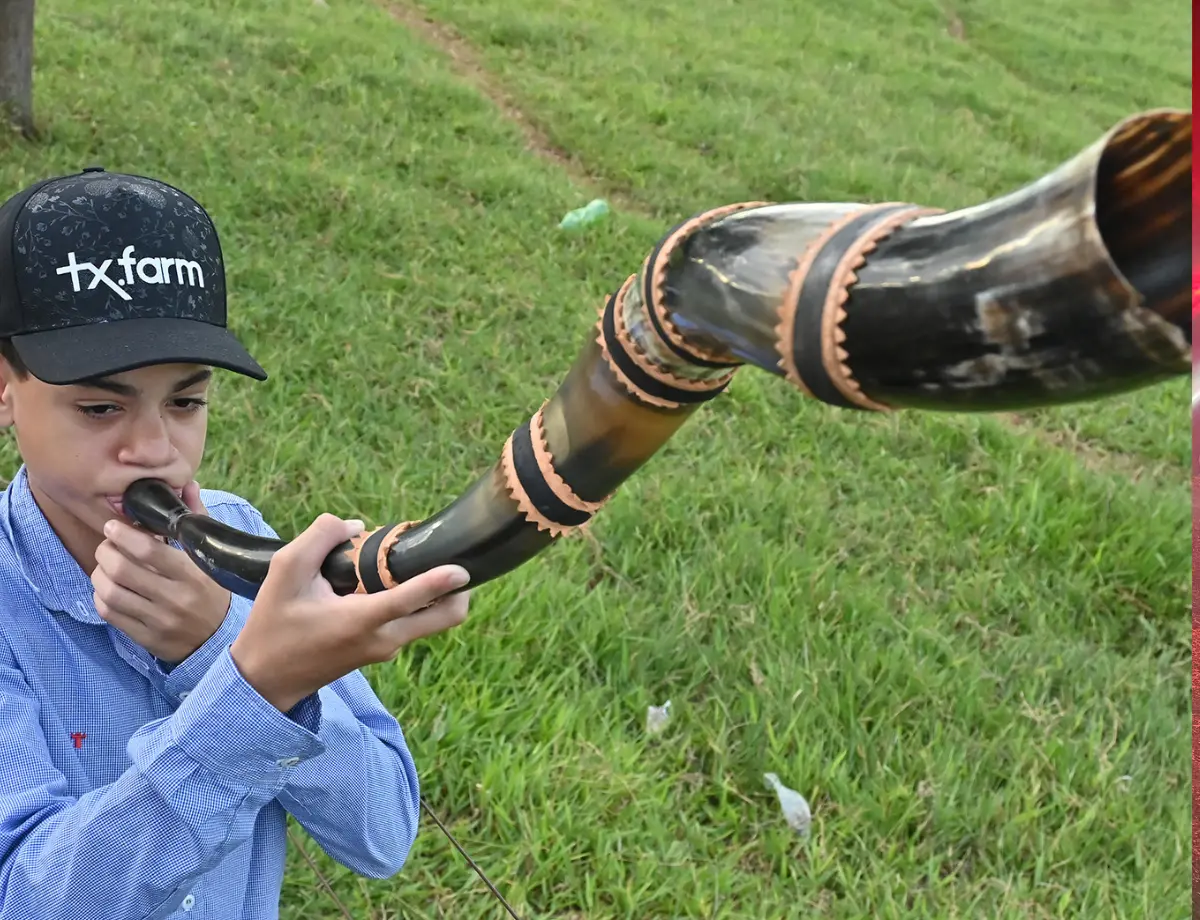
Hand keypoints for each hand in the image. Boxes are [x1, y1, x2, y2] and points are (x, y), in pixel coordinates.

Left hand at [92, 481, 232, 662]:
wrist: (218, 640)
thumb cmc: (212, 592)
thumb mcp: (210, 557)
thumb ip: (197, 519)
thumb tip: (188, 485)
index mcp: (193, 575)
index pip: (149, 551)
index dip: (124, 535)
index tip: (113, 526)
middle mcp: (175, 598)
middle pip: (123, 570)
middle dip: (106, 552)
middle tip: (106, 545)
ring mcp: (159, 620)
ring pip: (111, 592)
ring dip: (99, 574)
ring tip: (105, 566)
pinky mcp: (146, 637)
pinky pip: (110, 613)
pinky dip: (101, 596)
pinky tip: (108, 588)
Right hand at [229, 513, 470, 712]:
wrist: (265, 680)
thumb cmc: (274, 624)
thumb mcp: (285, 572)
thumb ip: (320, 538)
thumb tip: (357, 525)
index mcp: (361, 620)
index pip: (410, 599)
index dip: (440, 582)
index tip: (464, 568)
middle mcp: (384, 638)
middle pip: (445, 618)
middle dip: (458, 590)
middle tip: (451, 556)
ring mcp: (388, 648)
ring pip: (433, 619)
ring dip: (435, 592)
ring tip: (412, 561)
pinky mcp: (384, 651)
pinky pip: (414, 622)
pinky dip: (416, 601)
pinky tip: (391, 580)